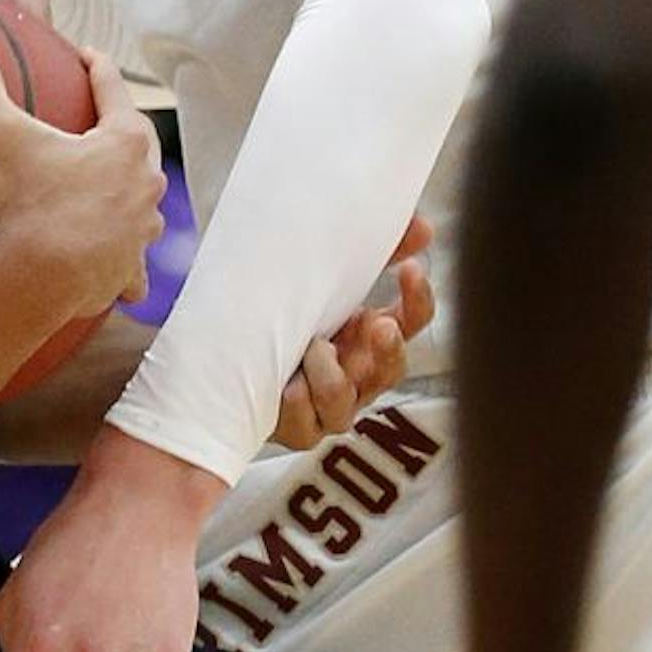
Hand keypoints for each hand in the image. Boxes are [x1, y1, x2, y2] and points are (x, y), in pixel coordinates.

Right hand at [0, 34, 164, 318]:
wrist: (42, 278)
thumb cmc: (31, 201)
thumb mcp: (6, 138)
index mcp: (124, 142)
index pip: (113, 89)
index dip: (97, 67)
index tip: (86, 56)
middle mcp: (146, 182)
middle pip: (139, 145)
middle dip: (123, 132)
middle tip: (99, 127)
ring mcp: (142, 228)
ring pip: (143, 203)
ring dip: (129, 195)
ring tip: (109, 193)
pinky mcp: (129, 268)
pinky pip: (133, 263)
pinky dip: (127, 260)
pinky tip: (119, 264)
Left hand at [271, 217, 434, 447]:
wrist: (230, 359)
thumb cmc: (286, 316)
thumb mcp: (321, 281)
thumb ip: (370, 252)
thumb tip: (421, 222)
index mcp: (371, 334)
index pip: (412, 320)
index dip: (418, 299)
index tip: (411, 269)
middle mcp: (359, 374)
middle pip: (391, 367)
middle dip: (388, 349)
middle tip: (378, 325)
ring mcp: (332, 406)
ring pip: (346, 399)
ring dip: (332, 374)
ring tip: (313, 348)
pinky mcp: (302, 429)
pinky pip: (308, 423)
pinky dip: (299, 402)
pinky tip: (288, 386)